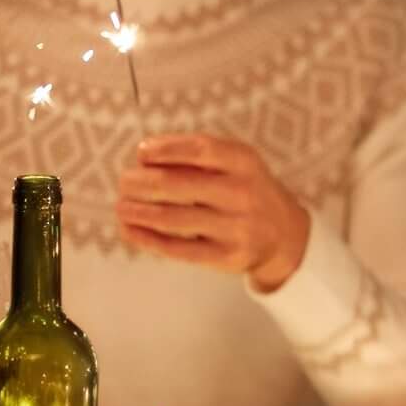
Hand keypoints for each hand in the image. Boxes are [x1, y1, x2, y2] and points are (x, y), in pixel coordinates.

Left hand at [119, 133, 312, 290]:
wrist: (284, 234)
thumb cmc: (245, 190)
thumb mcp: (235, 164)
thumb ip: (196, 156)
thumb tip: (144, 156)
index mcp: (244, 162)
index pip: (199, 149)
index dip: (164, 149)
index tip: (142, 153)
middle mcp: (243, 193)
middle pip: (176, 185)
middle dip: (139, 183)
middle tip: (125, 182)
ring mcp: (236, 227)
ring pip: (170, 219)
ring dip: (136, 211)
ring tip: (121, 206)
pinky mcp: (227, 256)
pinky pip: (176, 248)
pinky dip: (146, 238)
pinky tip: (130, 229)